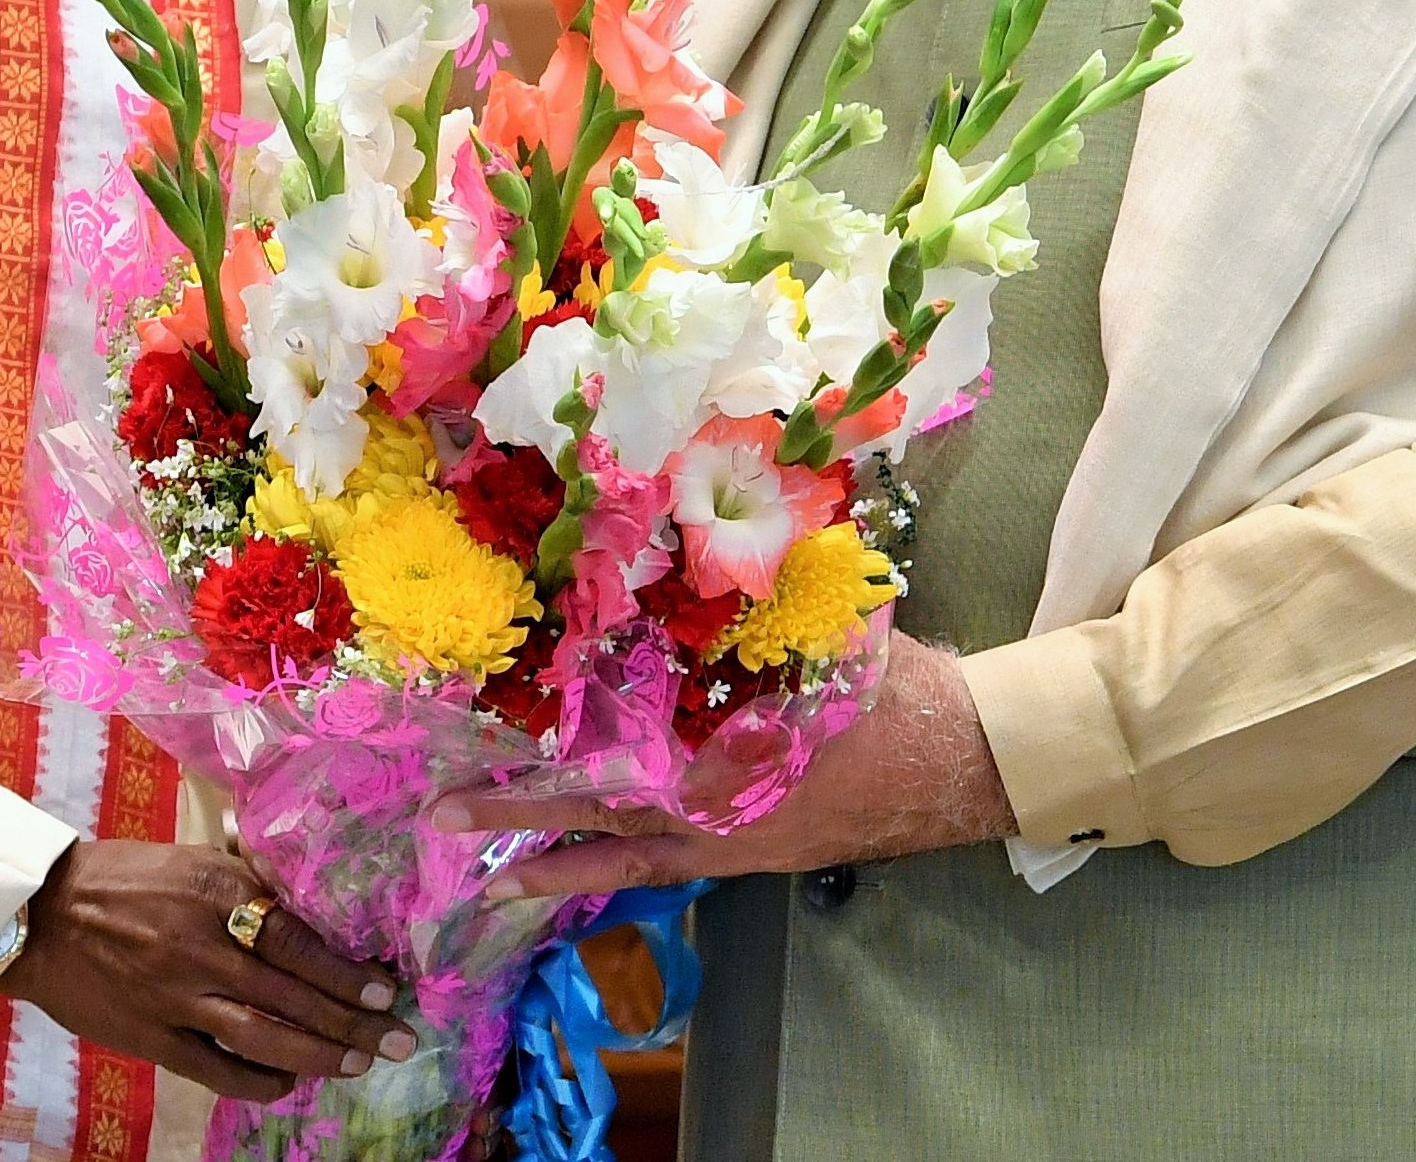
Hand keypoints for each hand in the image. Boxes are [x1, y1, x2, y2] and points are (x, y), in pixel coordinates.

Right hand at [0, 839, 416, 1103]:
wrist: (42, 914)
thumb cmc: (126, 878)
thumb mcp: (195, 861)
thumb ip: (250, 884)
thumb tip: (315, 906)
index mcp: (217, 894)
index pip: (297, 942)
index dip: (345, 974)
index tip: (384, 991)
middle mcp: (202, 948)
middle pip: (292, 995)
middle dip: (352, 1022)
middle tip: (397, 1039)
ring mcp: (175, 998)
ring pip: (262, 1038)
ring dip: (318, 1055)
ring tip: (358, 1064)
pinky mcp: (151, 1037)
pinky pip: (216, 1070)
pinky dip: (259, 1080)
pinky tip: (290, 1083)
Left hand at [430, 637, 1017, 901]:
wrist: (970, 762)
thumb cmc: (898, 698)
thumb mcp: (828, 640)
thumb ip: (758, 609)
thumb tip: (702, 544)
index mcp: (735, 773)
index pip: (626, 777)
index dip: (554, 774)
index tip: (488, 764)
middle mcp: (726, 820)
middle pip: (608, 825)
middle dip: (526, 824)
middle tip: (445, 822)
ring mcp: (740, 843)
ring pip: (635, 855)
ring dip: (566, 858)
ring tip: (497, 871)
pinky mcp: (756, 847)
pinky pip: (674, 860)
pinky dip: (624, 860)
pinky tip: (587, 860)